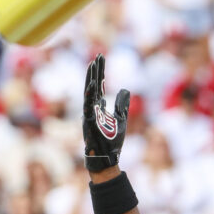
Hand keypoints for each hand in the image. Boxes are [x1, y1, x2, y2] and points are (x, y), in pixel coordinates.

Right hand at [82, 53, 129, 171]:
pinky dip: (90, 94)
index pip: (99, 85)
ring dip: (91, 78)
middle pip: (93, 85)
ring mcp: (89, 113)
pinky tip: (93, 82)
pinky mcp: (89, 120)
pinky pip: (88, 105)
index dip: (100, 72)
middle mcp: (92, 108)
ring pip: (89, 92)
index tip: (101, 58)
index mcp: (98, 107)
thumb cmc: (112, 141)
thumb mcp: (121, 119)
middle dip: (96, 71)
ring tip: (93, 64)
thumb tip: (125, 89)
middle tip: (99, 56)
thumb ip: (122, 104)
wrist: (107, 157)